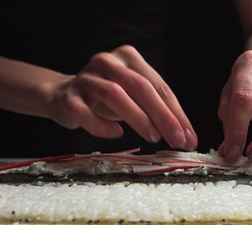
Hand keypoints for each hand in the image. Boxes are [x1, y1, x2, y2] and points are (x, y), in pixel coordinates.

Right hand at [46, 45, 196, 150]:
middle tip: (177, 140)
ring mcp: (86, 78)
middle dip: (163, 116)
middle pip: (140, 87)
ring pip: (115, 94)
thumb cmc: (106, 98)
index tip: (189, 136)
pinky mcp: (69, 97)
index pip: (158, 85)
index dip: (177, 112)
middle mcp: (107, 62)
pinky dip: (102, 126)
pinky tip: (116, 133)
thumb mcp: (133, 96)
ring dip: (138, 118)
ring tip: (153, 137)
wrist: (62, 96)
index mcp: (128, 57)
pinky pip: (85, 112)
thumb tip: (184, 135)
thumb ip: (156, 108)